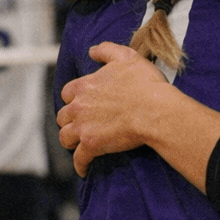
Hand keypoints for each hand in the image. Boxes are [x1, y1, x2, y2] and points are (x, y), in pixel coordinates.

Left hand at [57, 42, 174, 175]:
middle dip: (70, 120)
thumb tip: (92, 50)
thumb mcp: (127, 57)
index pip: (68, 93)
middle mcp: (78, 106)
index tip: (83, 103)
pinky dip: (81, 165)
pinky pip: (79, 159)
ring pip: (65, 137)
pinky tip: (85, 168)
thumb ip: (107, 50)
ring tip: (80, 144)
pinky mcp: (91, 145)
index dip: (75, 99)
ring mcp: (83, 127)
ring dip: (71, 141)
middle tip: (82, 124)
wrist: (156, 110)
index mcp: (84, 86)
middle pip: (63, 116)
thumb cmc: (145, 84)